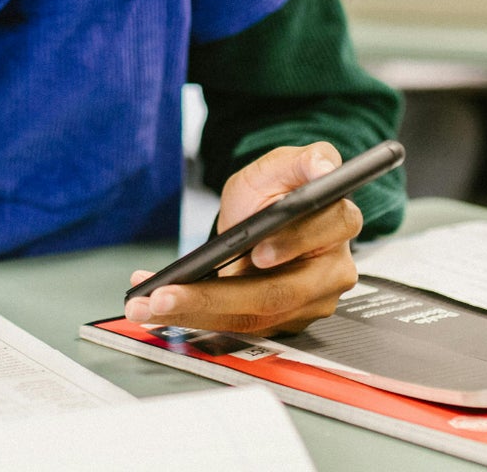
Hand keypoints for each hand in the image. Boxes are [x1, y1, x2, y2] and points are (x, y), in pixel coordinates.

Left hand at [124, 142, 361, 334]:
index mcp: (338, 223)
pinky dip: (193, 317)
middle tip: (168, 295)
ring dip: (193, 312)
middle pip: (280, 292)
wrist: (261, 218)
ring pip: (253, 317)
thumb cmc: (273, 192)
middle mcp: (333, 270)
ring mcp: (311, 302)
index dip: (290, 244)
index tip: (255, 253)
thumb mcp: (279, 165)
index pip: (321, 234)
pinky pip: (238, 326)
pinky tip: (156, 308)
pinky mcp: (285, 322)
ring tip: (148, 304)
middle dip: (217, 296)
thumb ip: (301, 159)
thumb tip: (323, 165)